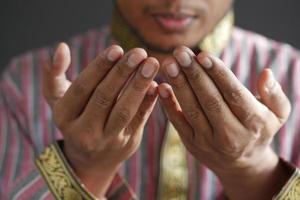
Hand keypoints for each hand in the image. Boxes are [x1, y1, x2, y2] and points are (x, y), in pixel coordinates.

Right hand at [43, 43, 158, 196]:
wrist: (89, 158)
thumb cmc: (74, 118)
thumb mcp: (57, 98)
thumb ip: (54, 73)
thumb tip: (61, 47)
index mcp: (64, 116)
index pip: (82, 88)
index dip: (100, 68)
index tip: (117, 49)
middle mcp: (84, 131)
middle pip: (104, 98)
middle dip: (123, 73)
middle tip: (139, 52)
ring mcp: (107, 140)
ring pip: (124, 111)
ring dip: (139, 85)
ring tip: (152, 63)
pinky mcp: (127, 143)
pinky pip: (139, 120)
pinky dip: (148, 101)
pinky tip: (156, 84)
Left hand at [158, 46, 291, 198]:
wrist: (241, 164)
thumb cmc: (258, 129)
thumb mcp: (276, 114)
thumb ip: (274, 94)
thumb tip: (265, 73)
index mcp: (253, 122)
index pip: (233, 94)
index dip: (217, 74)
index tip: (202, 55)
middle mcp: (230, 134)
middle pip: (210, 100)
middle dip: (194, 75)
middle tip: (180, 52)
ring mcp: (209, 141)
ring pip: (192, 110)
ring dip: (179, 86)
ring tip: (169, 64)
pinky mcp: (192, 144)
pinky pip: (179, 124)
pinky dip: (169, 106)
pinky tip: (161, 87)